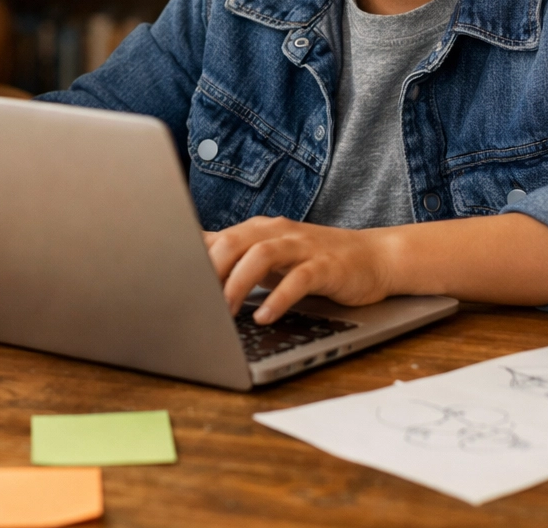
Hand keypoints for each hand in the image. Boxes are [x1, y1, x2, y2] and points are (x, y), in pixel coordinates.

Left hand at [203, 217, 392, 323]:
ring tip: (225, 313)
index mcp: (258, 230)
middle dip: (210, 272)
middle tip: (196, 303)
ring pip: (261, 255)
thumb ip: (236, 256)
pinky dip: (279, 298)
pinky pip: (298, 279)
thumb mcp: (270, 255)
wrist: (374, 257)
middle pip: (232, 241)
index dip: (190, 258)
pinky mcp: (326, 266)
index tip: (173, 285)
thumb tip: (188, 261)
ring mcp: (302, 247)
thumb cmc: (315, 259)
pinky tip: (265, 317)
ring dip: (238, 283)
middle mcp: (277, 232)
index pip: (215, 238)